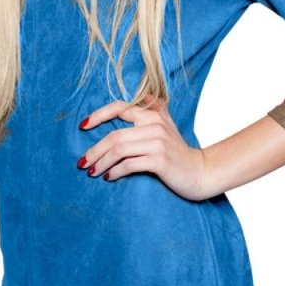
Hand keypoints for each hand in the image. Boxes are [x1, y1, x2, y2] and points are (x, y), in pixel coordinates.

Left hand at [76, 94, 211, 201]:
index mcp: (153, 113)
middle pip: (114, 135)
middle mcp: (154, 124)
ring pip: (118, 150)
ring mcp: (157, 141)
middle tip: (82, 162)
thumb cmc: (178, 152)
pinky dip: (115, 171)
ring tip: (92, 171)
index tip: (83, 126)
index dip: (98, 115)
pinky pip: (129, 164)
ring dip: (101, 162)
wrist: (201, 172)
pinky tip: (109, 177)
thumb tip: (121, 111)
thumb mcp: (165, 126)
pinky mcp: (160, 159)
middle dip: (94, 150)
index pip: (119, 108)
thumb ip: (149, 113)